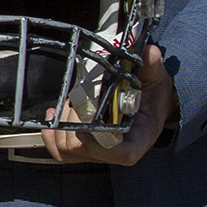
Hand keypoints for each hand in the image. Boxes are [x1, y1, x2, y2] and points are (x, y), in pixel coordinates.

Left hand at [41, 43, 173, 166]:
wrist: (148, 103)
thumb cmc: (151, 95)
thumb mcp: (156, 79)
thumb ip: (152, 67)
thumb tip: (151, 53)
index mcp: (139, 139)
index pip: (119, 153)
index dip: (98, 140)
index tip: (88, 116)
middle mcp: (116, 152)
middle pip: (82, 147)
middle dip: (74, 120)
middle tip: (80, 99)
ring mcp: (97, 152)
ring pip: (66, 149)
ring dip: (63, 124)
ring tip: (73, 104)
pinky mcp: (83, 148)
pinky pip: (59, 151)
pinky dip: (50, 135)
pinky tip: (54, 114)